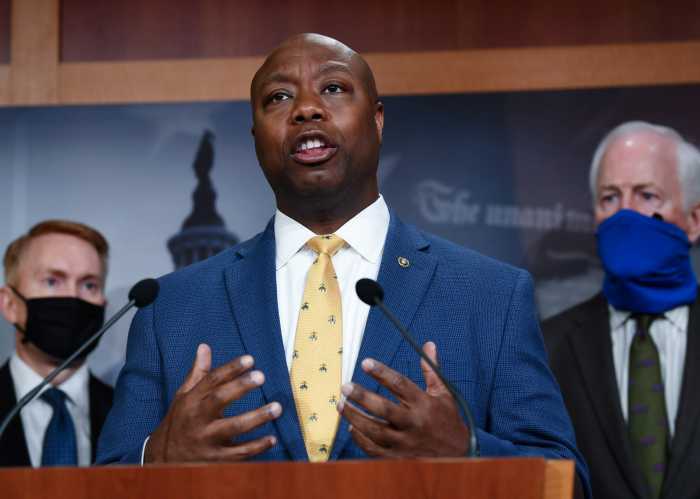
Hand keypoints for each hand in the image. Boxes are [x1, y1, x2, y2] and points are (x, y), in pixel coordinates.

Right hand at [144, 344, 281, 462]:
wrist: (164, 459)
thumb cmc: (180, 421)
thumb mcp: (184, 396)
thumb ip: (198, 373)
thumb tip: (204, 346)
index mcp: (192, 400)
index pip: (211, 380)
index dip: (231, 368)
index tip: (250, 359)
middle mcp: (198, 418)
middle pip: (219, 400)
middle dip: (240, 387)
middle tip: (261, 376)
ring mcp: (207, 440)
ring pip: (233, 427)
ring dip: (257, 417)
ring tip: (277, 407)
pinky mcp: (215, 459)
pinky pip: (238, 453)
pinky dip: (257, 447)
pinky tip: (272, 439)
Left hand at [337, 341, 468, 457]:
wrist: (459, 455)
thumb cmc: (448, 419)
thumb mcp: (443, 393)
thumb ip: (431, 369)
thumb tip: (428, 344)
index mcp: (424, 404)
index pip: (400, 385)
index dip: (382, 372)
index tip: (365, 362)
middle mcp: (414, 423)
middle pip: (384, 409)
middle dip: (362, 397)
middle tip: (345, 386)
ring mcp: (405, 443)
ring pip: (375, 431)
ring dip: (355, 417)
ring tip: (340, 404)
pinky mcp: (398, 457)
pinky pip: (374, 449)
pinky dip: (360, 439)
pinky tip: (351, 426)